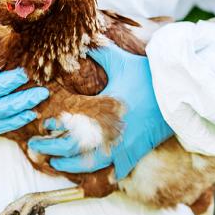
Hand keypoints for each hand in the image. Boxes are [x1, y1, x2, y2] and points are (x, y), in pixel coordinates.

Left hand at [28, 44, 172, 179]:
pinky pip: (113, 170)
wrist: (178, 95)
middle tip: (36, 147)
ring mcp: (122, 147)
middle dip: (51, 150)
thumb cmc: (148, 78)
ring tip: (55, 163)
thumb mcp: (120, 62)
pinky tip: (87, 172)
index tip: (44, 125)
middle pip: (72, 150)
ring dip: (69, 166)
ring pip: (89, 166)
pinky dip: (98, 173)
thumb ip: (99, 53)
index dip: (52, 128)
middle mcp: (108, 133)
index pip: (68, 126)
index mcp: (100, 111)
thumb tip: (84, 42)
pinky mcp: (134, 153)